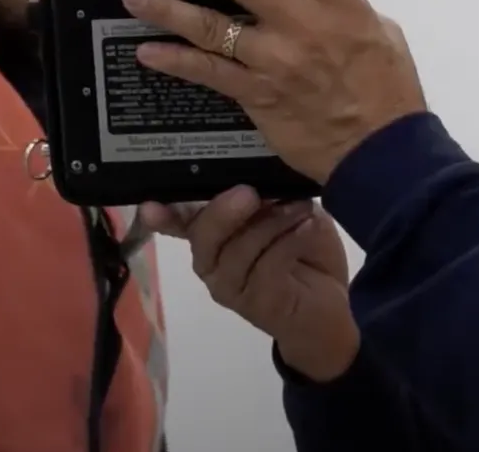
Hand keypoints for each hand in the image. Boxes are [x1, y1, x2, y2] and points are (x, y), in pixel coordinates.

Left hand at [121, 0, 426, 182]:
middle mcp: (300, 24)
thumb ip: (334, 0)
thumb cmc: (386, 87)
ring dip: (167, 8)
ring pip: (210, 26)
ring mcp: (273, 60)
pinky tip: (147, 51)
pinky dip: (175, 61)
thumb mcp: (378, 29)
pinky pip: (207, 72)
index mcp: (336, 2)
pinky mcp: (255, 95)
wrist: (383, 153)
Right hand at [140, 187, 359, 381]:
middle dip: (224, 211)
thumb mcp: (283, 211)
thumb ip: (263, 195)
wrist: (331, 308)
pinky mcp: (257, 303)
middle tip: (250, 193)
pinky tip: (307, 227)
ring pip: (239, 249)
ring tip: (300, 207)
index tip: (148, 206)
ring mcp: (229, 286)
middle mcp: (209, 261)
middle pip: (203, 234)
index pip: (177, 220)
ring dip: (272, 222)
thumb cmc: (302, 249)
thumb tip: (256, 170)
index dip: (162, 214)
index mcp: (209, 234)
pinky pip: (268, 266)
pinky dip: (290, 241)